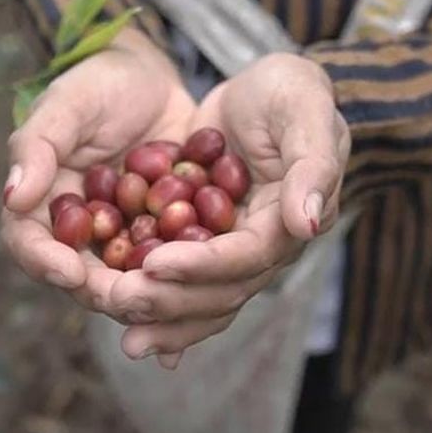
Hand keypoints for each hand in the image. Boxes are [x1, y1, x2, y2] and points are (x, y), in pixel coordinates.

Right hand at [1, 29, 194, 312]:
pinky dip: (192, 278)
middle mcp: (81, 236)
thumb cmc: (98, 85)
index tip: (70, 273)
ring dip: (152, 293)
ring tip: (174, 295)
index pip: (31, 245)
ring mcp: (126, 242)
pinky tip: (213, 285)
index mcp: (42, 208)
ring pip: (133, 282)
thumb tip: (12, 196)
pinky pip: (178, 265)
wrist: (152, 81)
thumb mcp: (68, 104)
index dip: (46, 264)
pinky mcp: (167, 240)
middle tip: (133, 297)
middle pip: (84, 280)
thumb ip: (38, 146)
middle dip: (107, 292)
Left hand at [107, 53, 350, 365]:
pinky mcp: (205, 247)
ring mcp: (233, 253)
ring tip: (127, 342)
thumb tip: (305, 223)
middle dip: (171, 300)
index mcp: (290, 221)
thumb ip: (312, 164)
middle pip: (221, 292)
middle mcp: (264, 249)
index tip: (153, 263)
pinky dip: (159, 311)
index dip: (201, 264)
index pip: (247, 256)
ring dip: (164, 322)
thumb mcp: (304, 107)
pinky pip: (182, 287)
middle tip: (119, 300)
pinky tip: (127, 331)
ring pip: (202, 302)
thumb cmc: (288, 90)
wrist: (265, 91)